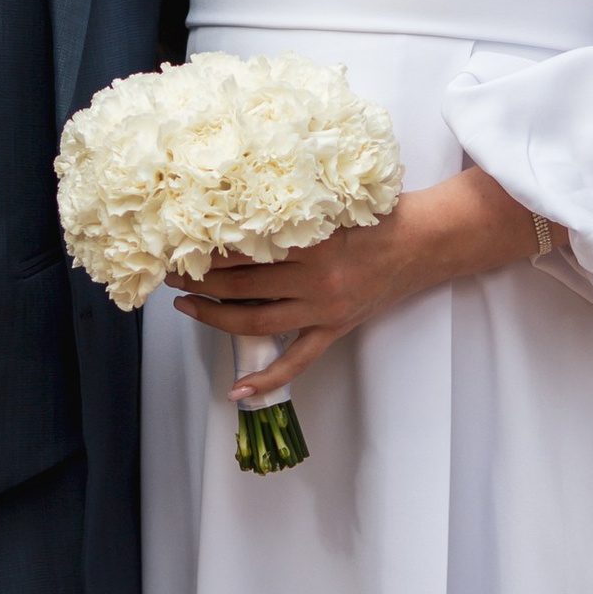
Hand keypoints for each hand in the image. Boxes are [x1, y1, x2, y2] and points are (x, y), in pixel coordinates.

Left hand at [171, 168, 542, 402]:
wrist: (425, 241)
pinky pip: (297, 362)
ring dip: (216, 317)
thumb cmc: (378, 214)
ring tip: (185, 306)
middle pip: (242, 284)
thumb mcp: (331, 203)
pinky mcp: (335, 329)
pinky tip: (237, 390)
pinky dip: (266, 379)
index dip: (208, 247)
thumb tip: (235, 204)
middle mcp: (315, 280)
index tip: (178, 239)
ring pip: (258, 321)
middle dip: (200, 278)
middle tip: (167, 270)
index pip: (245, 249)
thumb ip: (291, 209)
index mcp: (311, 243)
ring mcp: (324, 310)